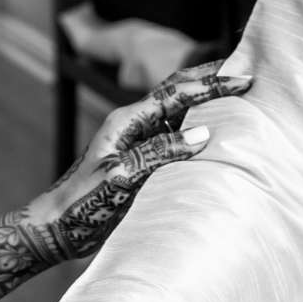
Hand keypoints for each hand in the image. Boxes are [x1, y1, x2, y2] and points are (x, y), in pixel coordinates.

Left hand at [24, 61, 249, 263]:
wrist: (57, 228)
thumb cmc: (80, 204)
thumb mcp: (120, 177)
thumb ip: (159, 153)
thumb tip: (202, 136)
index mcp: (127, 121)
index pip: (176, 93)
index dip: (211, 85)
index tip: (242, 79)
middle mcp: (135, 127)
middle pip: (178, 93)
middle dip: (210, 80)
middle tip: (245, 73)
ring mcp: (139, 144)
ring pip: (179, 115)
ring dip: (207, 105)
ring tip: (238, 98)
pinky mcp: (143, 163)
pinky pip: (176, 140)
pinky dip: (198, 132)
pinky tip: (216, 137)